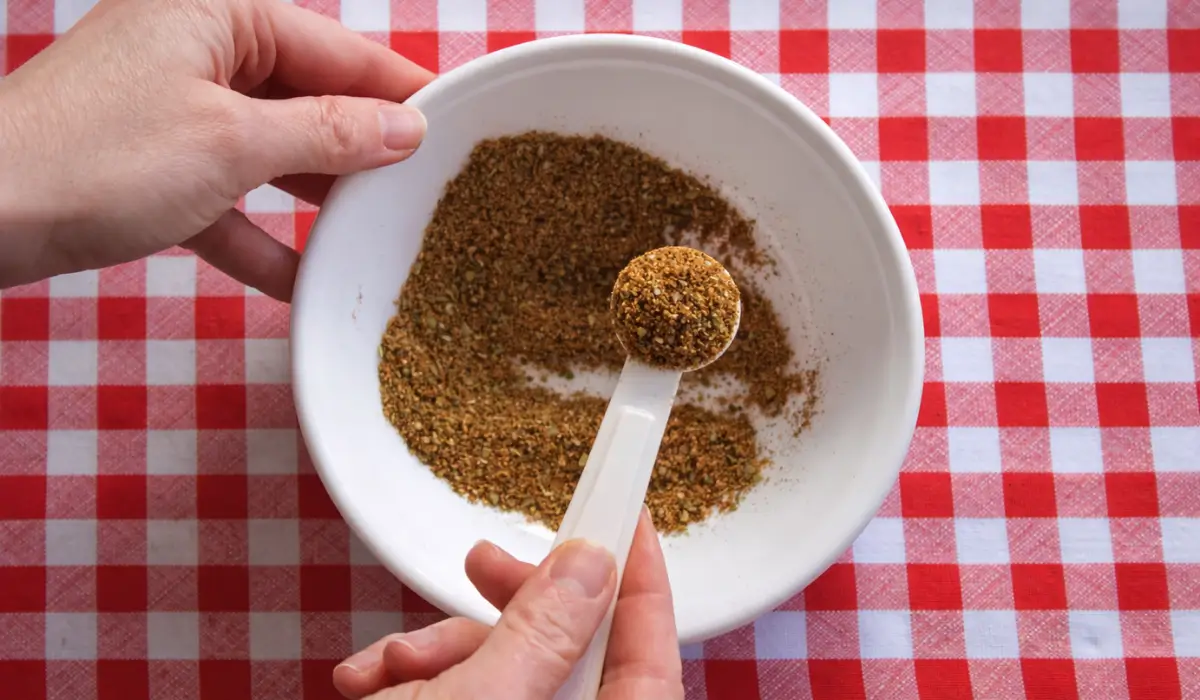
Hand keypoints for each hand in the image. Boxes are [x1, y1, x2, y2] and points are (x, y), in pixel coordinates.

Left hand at [0, 0, 431, 299]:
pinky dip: (263, 236)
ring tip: (381, 234)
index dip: (402, 91)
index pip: (340, 49)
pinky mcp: (153, 165)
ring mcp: (173, 108)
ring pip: (274, 150)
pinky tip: (306, 279)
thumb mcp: (233, 144)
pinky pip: (230, 197)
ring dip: (319, 197)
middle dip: (365, 150)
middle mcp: (199, 49)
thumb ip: (329, 133)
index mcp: (220, 12)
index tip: (461, 126)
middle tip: (431, 191)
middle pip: (310, 98)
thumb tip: (404, 128)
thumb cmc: (93, 159)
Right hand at [334, 510, 684, 698]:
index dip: (644, 585)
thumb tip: (592, 567)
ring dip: (444, 655)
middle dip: (515, 608)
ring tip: (386, 666)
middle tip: (480, 563)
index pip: (652, 663)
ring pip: (508, 679)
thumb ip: (543, 636)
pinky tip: (369, 685)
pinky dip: (422, 688)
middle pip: (570, 661)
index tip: (626, 519)